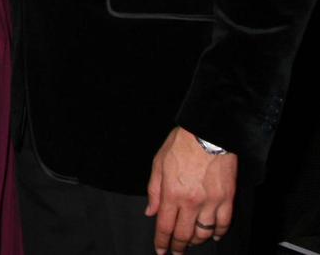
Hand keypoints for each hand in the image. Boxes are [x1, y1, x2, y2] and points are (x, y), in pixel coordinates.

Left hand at [145, 126, 237, 252]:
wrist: (208, 134)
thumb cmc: (181, 145)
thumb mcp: (158, 163)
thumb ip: (154, 190)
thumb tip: (151, 212)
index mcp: (172, 193)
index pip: (165, 226)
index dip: (162, 242)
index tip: (161, 250)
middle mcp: (192, 202)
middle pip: (184, 234)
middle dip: (179, 247)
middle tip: (176, 252)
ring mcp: (211, 202)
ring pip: (204, 232)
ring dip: (196, 241)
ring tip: (191, 242)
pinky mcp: (227, 199)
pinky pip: (224, 223)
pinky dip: (218, 233)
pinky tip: (213, 235)